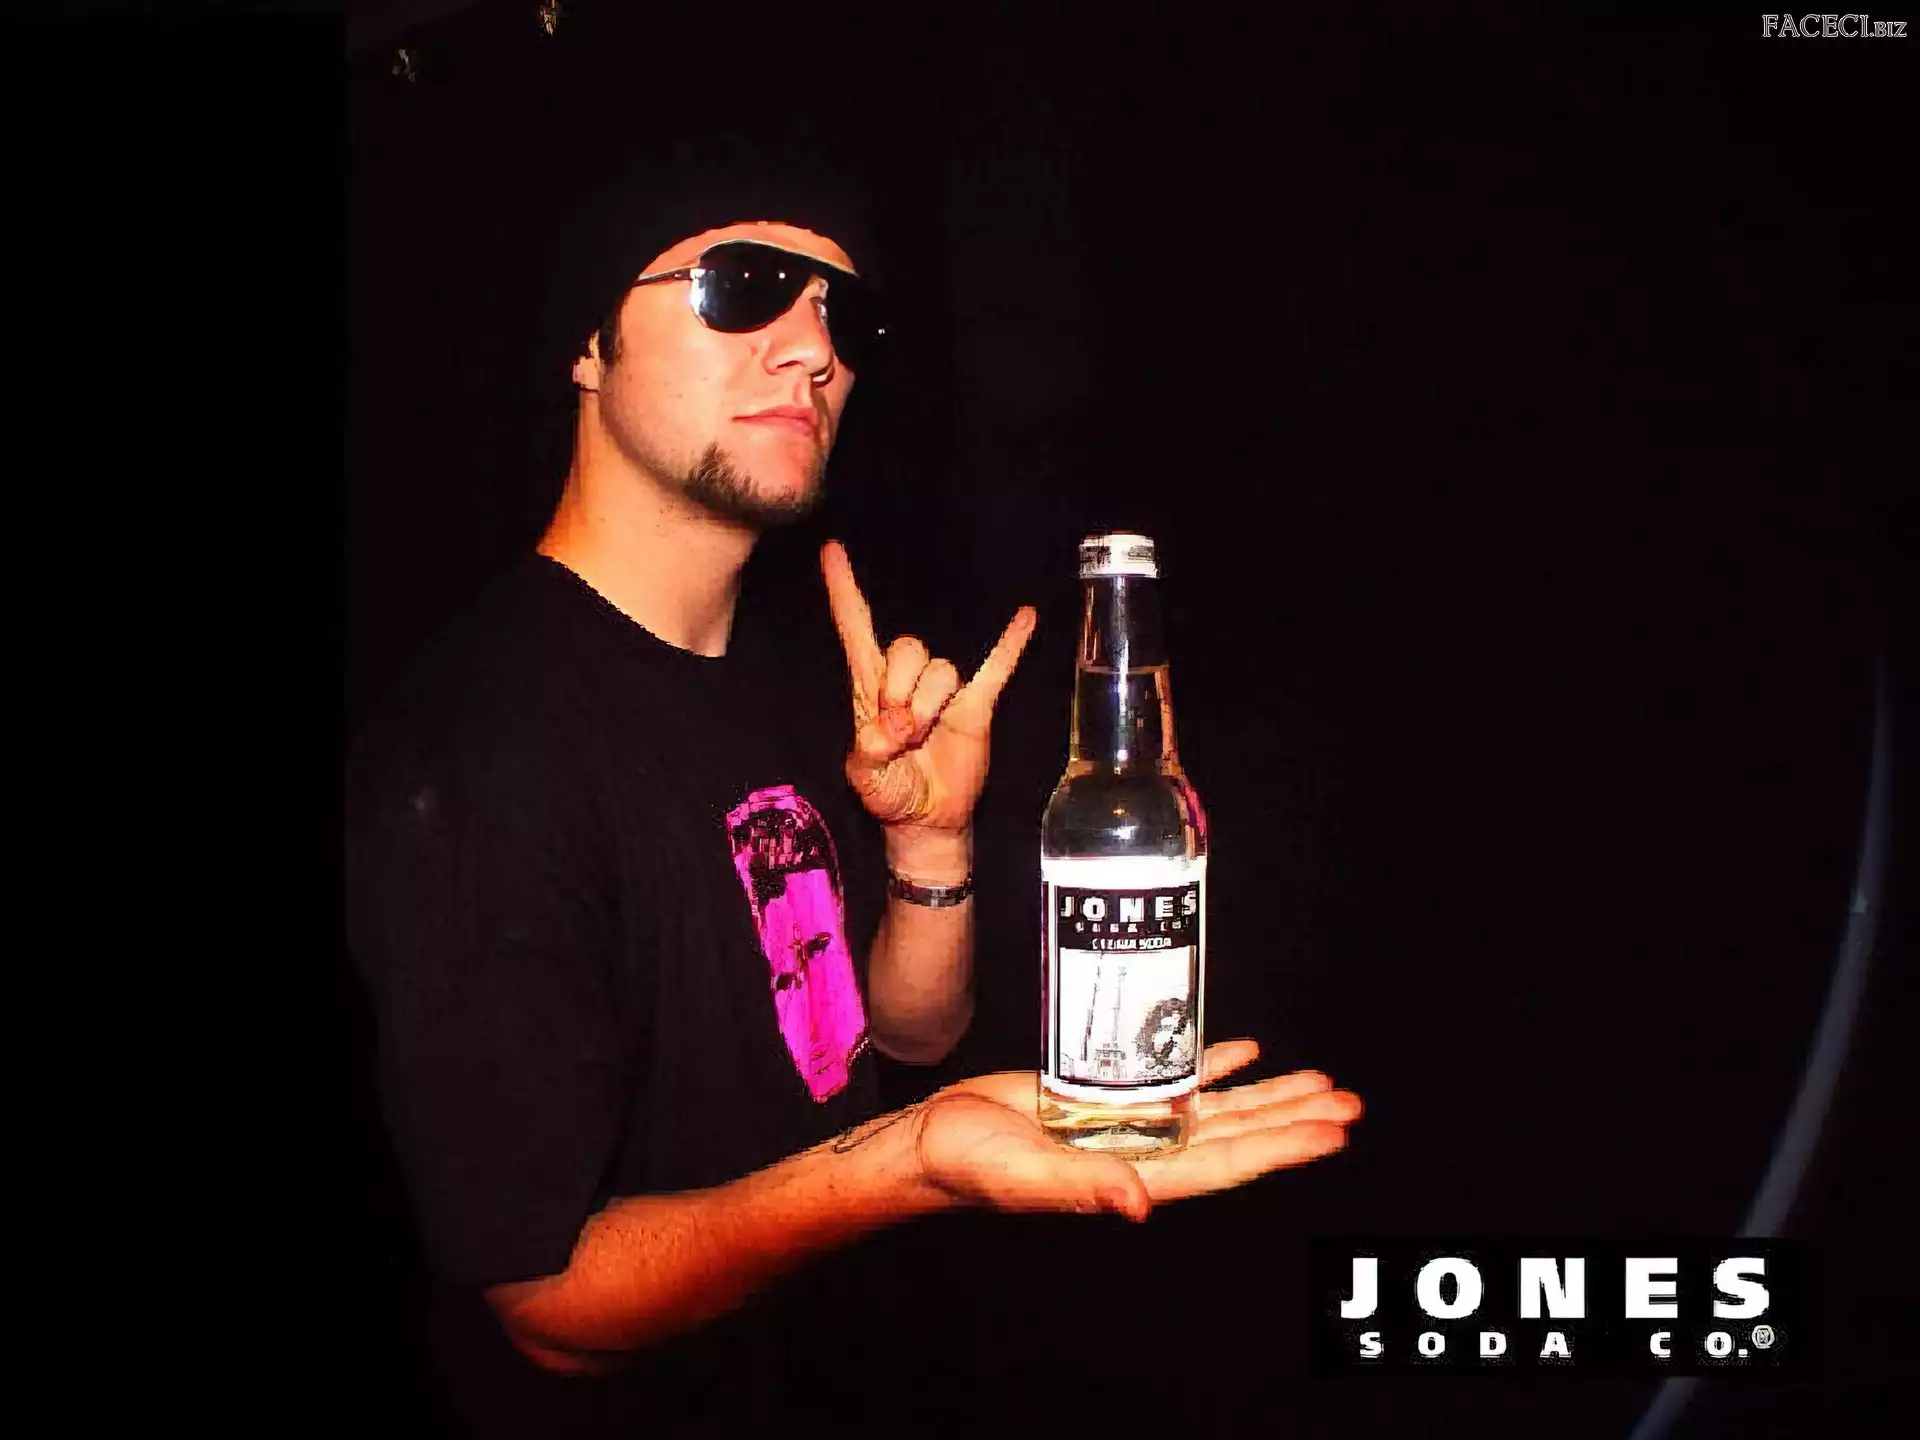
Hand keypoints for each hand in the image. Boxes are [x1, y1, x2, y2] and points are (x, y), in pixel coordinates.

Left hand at [822, 540, 1036, 836]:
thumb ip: (869, 751)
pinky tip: (1025, 616)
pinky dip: (1011, 642)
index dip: (843, 590)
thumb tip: (893, 725)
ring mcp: (944, 689)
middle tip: (900, 734)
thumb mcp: (864, 778)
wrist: (927, 818)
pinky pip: (996, 666)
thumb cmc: (889, 793)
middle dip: (902, 691)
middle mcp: (906, 678)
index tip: (831, 551)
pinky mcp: (977, 705)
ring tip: (924, 737)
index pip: (855, 626)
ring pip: (942, 669)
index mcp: (870, 686)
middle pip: (906, 648)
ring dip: (931, 705)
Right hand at [912, 1041, 1361, 1221]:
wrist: (931, 1137)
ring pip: (1217, 1107)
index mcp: (1134, 1174)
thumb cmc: (969, 1163)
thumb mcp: (1024, 1176)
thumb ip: (1085, 1188)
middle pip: (1238, 1133)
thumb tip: (1141, 1203)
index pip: (1226, 1162)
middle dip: (1294, 1117)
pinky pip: (1173, 1077)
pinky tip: (1246, 1052)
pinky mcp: (1106, 1091)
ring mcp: (1129, 1121)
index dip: (1282, 1146)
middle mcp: (1144, 1149)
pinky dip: (1213, 1065)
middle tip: (1348, 1101)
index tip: (1332, 1131)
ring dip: (1268, 1093)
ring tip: (1319, 1080)